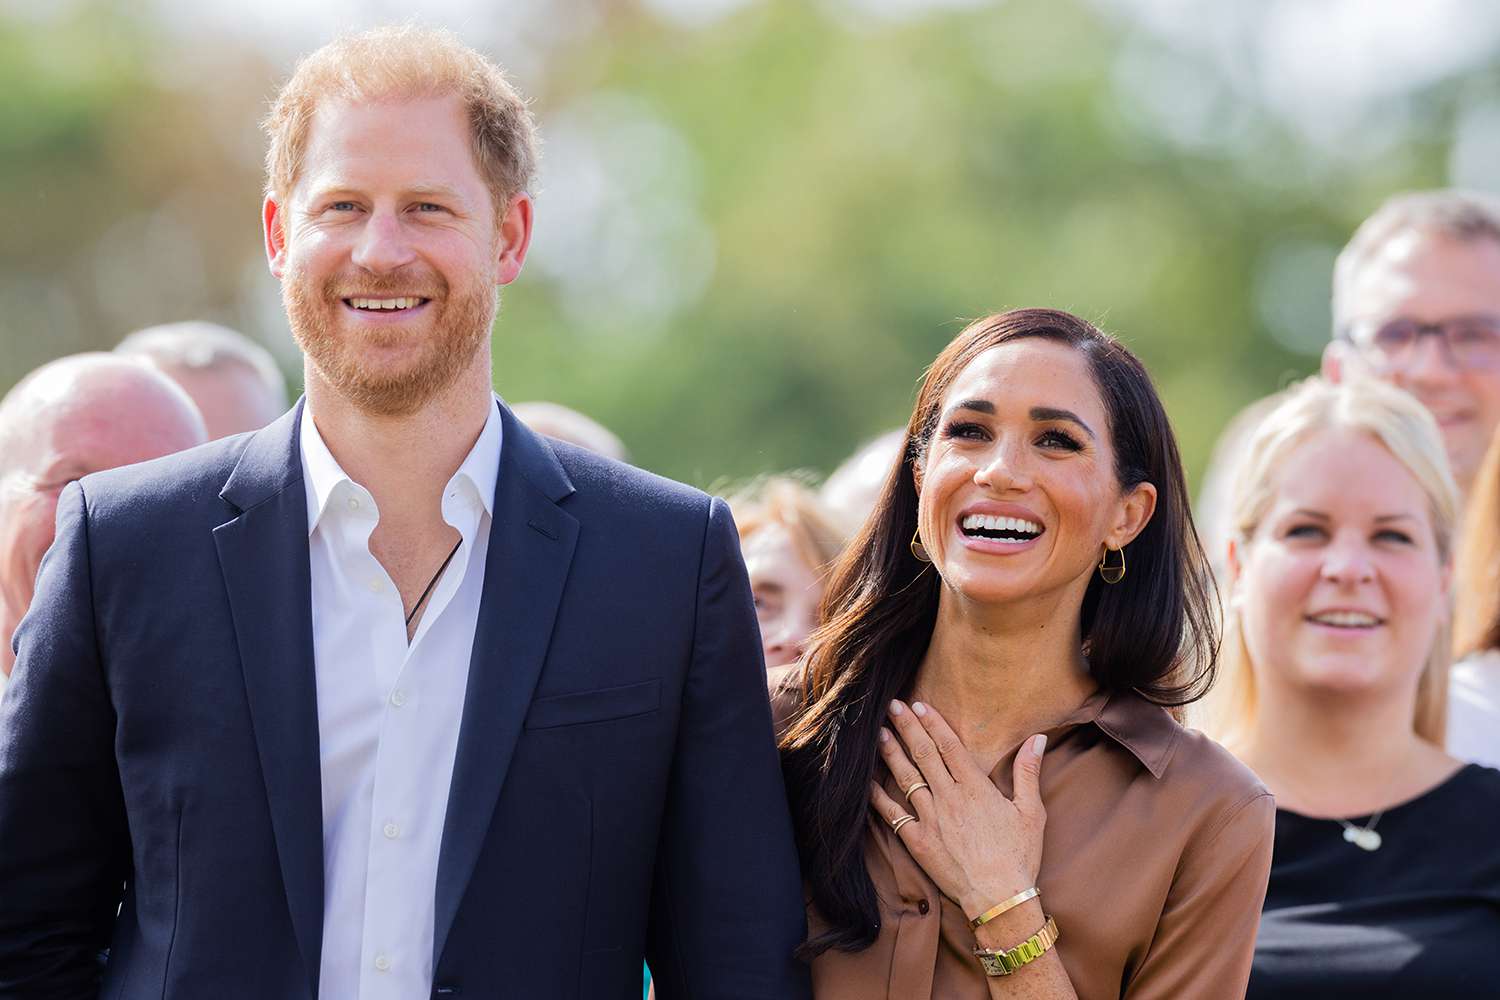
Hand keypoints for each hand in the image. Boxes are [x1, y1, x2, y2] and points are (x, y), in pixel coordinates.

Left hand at [869, 699, 1046, 920]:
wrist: (999, 898)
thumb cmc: (1019, 856)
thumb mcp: (1031, 812)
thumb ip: (1028, 772)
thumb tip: (1038, 738)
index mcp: (975, 788)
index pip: (949, 746)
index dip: (932, 723)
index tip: (918, 705)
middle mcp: (949, 797)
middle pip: (923, 754)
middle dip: (907, 728)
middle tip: (891, 706)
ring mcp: (930, 819)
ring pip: (906, 778)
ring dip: (891, 753)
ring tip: (879, 733)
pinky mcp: (917, 841)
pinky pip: (892, 814)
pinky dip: (878, 796)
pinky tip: (866, 782)